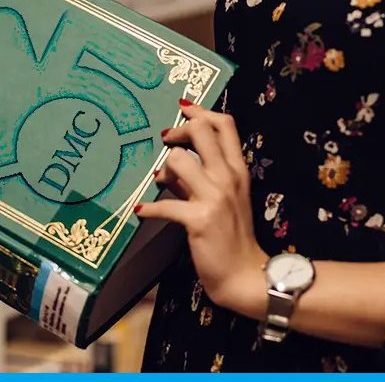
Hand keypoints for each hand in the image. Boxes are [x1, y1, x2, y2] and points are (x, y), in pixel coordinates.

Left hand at [136, 100, 268, 316]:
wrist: (244, 274)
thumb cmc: (231, 235)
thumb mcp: (221, 198)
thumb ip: (198, 178)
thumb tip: (168, 166)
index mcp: (236, 169)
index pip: (225, 125)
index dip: (202, 111)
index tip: (184, 110)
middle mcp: (228, 177)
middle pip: (202, 131)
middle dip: (178, 131)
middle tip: (166, 141)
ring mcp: (214, 197)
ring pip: (178, 161)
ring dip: (163, 171)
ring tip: (160, 185)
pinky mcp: (199, 219)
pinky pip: (165, 205)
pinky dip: (149, 209)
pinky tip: (141, 212)